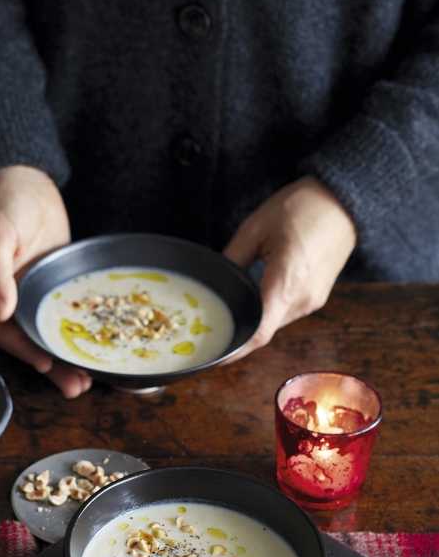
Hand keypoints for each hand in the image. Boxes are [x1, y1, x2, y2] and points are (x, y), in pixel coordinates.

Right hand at [0, 165, 92, 397]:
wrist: (23, 178)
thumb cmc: (3, 203)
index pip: (5, 331)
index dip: (25, 351)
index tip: (48, 364)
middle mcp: (10, 299)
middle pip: (29, 342)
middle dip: (52, 367)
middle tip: (77, 388)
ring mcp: (32, 294)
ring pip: (48, 334)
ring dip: (66, 359)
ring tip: (89, 383)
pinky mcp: (52, 286)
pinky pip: (64, 315)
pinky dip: (77, 332)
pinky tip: (97, 346)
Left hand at [223, 176, 356, 356]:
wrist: (342, 200)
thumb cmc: (302, 207)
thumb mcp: (254, 229)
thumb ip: (232, 260)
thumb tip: (216, 283)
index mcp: (287, 283)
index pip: (259, 333)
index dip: (236, 350)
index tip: (216, 357)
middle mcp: (304, 299)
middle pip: (265, 330)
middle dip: (241, 331)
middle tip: (213, 330)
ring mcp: (314, 300)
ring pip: (276, 322)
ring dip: (256, 320)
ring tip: (233, 311)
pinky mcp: (318, 296)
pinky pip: (288, 312)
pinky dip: (270, 310)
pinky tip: (256, 298)